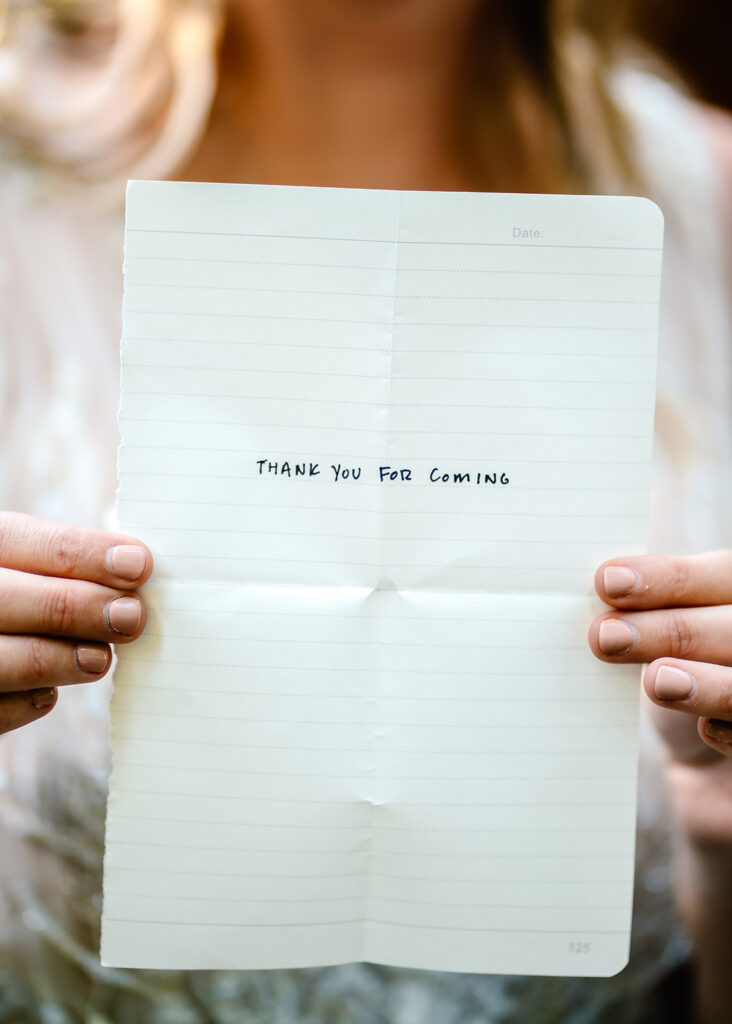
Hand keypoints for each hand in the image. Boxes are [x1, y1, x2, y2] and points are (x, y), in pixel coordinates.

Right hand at [0, 512, 151, 735]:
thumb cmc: (12, 594)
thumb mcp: (20, 562)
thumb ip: (62, 563)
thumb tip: (134, 568)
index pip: (19, 539)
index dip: (83, 553)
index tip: (137, 565)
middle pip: (13, 599)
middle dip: (82, 608)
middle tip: (132, 616)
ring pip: (5, 660)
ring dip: (63, 660)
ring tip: (101, 658)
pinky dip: (27, 702)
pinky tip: (50, 692)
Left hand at [588, 550, 731, 844]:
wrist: (706, 742)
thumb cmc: (681, 663)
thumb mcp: (664, 628)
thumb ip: (644, 609)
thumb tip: (601, 592)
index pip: (718, 575)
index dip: (669, 578)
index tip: (607, 581)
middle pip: (730, 628)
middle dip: (672, 630)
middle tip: (606, 636)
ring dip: (704, 684)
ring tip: (656, 681)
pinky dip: (731, 732)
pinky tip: (705, 730)